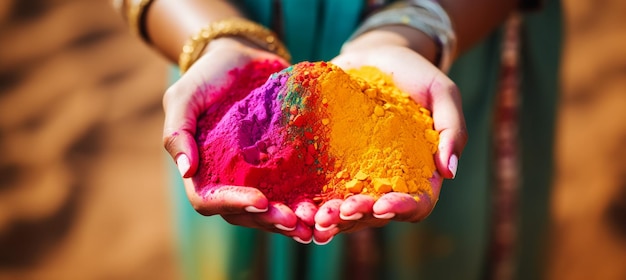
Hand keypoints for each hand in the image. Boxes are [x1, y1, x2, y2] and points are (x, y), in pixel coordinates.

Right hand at [162, 38, 314, 242]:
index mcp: (201, 170)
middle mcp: (228, 179)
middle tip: (295, 222)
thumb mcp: (183, 97)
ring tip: (312, 224)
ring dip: (289, 221)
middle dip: (268, 221)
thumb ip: (178, 132)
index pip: (210, 200)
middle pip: (244, 214)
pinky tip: (324, 205)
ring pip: (270, 209)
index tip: (260, 201)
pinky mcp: (281, 163)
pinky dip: (306, 201)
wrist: (241, 56)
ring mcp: (255, 174)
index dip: (234, 205)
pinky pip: (292, 189)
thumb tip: (187, 171)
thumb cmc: (206, 76)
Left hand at [312, 44, 466, 243]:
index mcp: (420, 174)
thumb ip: (452, 129)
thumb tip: (450, 172)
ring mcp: (358, 175)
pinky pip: (322, 189)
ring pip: (347, 210)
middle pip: (377, 214)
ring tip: (317, 219)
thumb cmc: (416, 75)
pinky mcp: (332, 165)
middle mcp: (388, 182)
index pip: (417, 204)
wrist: (377, 57)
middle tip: (340, 212)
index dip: (400, 209)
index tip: (382, 206)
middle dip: (358, 217)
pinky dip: (312, 203)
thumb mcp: (442, 93)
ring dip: (333, 219)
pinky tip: (299, 208)